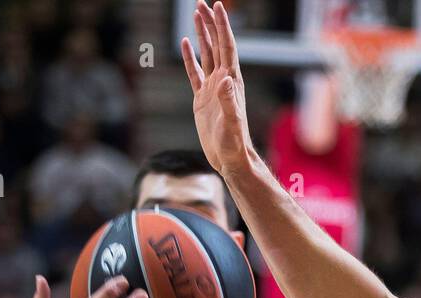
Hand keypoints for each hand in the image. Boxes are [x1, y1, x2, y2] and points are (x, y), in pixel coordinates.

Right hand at [181, 1, 253, 178]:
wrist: (230, 159)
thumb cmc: (234, 144)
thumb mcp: (232, 124)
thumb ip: (229, 102)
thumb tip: (226, 79)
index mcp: (231, 82)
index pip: (226, 47)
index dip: (222, 26)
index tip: (218, 6)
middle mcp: (223, 80)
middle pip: (216, 45)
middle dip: (210, 23)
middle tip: (202, 2)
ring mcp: (212, 88)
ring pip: (206, 54)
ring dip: (202, 34)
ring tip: (196, 14)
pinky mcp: (201, 99)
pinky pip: (194, 72)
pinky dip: (190, 57)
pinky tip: (186, 43)